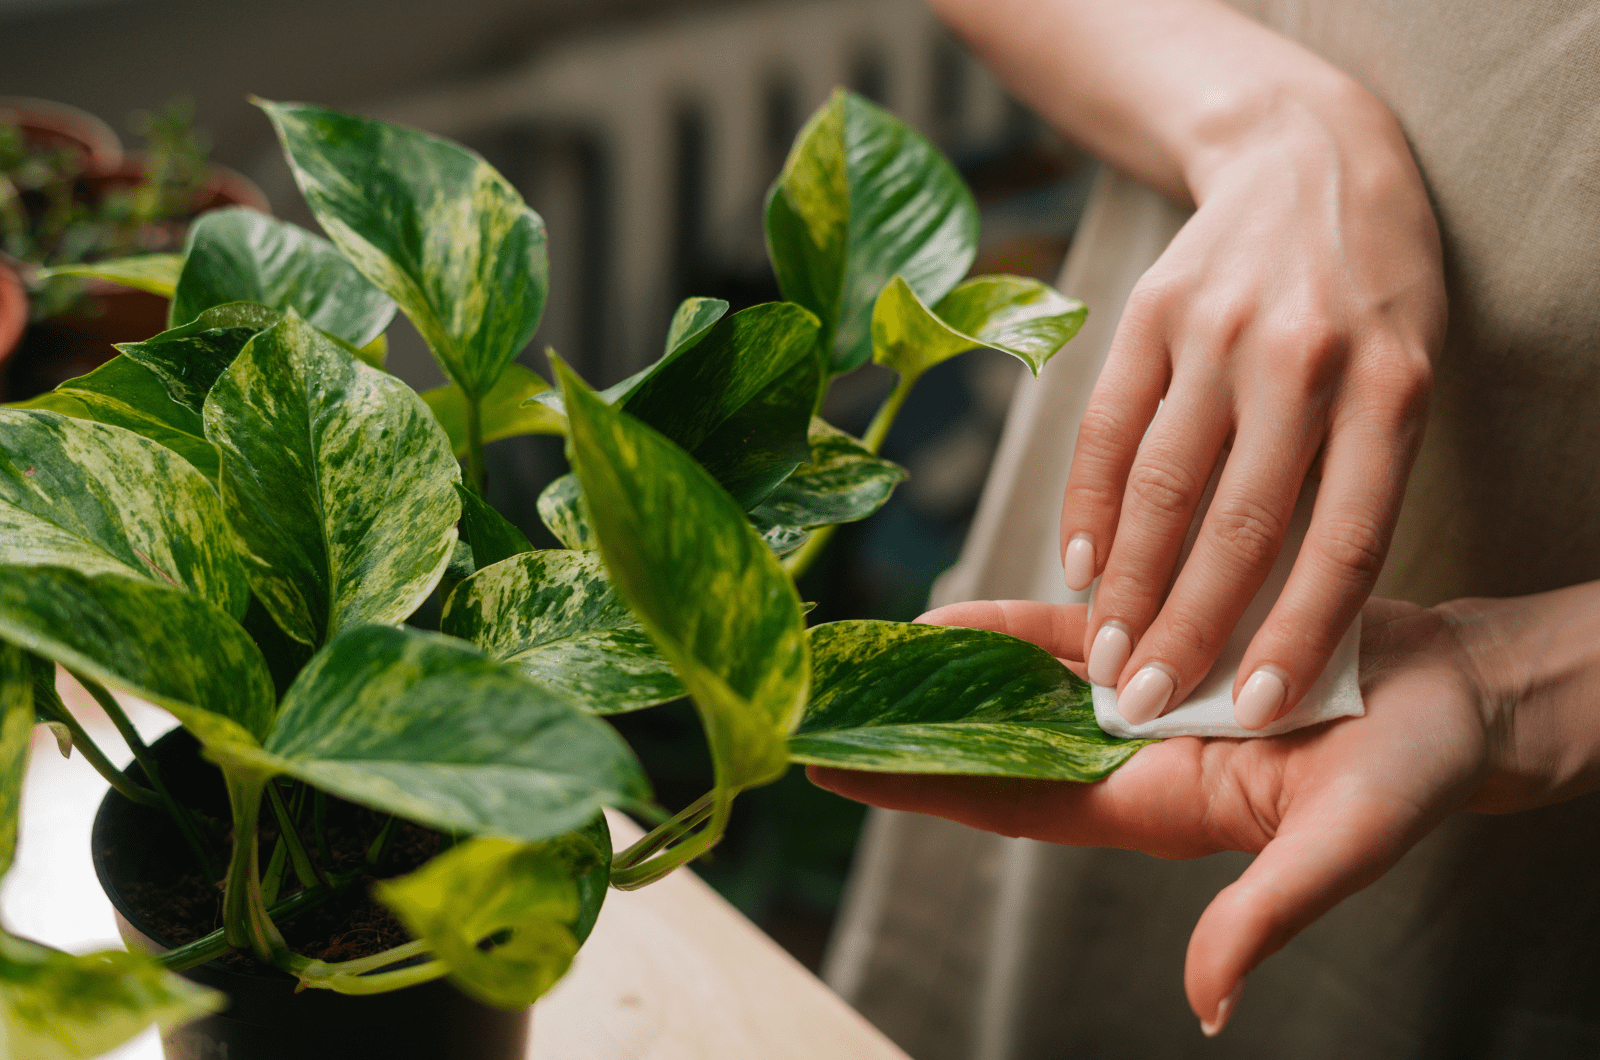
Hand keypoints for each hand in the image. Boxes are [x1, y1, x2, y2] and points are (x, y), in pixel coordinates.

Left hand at [810, 597, 1502, 1034]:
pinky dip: (1004, 626)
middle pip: (990, 750)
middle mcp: (1128, 758)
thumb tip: (1208, 1001)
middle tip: (810, 708)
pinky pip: (1063, 636)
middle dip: (904, 735)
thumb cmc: (1412, 774)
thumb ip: (1270, 911)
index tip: (829, 773)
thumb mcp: (1346, 842)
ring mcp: (1139, 701)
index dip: (919, 792)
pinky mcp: (1161, 642)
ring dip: (938, 677)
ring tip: (856, 660)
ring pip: (1012, 690)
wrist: (1456, 696)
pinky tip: (945, 615)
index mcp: (1152, 808)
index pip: (1008, 805)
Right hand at [1061, 82, 1446, 728]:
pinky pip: (1107, 428)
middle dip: (1185, 629)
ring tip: (1102, 655)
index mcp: (1390, 386)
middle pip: (1236, 525)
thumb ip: (1348, 479)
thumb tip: (1277, 616)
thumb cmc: (1370, 298)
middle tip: (1142, 705)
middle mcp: (1302, 359)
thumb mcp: (1400, 376)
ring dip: (1126, 585)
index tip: (1249, 710)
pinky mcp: (1149, 311)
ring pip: (1161, 485)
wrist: (1306, 157)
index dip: (1296, 633)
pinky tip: (1078, 565)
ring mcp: (1218, 330)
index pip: (1342, 540)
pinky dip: (1087, 504)